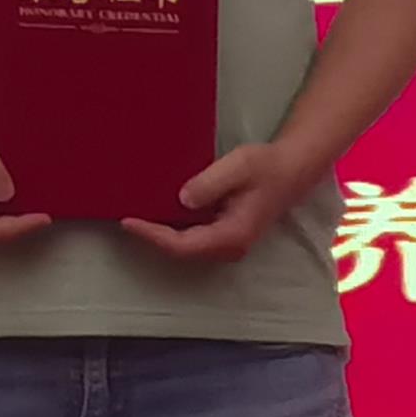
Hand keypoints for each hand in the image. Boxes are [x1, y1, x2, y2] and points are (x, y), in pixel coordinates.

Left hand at [129, 137, 314, 264]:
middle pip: (181, 250)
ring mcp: (229, 243)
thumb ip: (210, 183)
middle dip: (152, 237)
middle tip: (123, 218)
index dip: (153, 236)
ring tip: (134, 215)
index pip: (183, 244)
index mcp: (232, 234)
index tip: (127, 221)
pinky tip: (157, 212)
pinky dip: (172, 228)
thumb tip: (182, 200)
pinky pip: (193, 238)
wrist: (292, 169)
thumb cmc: (266, 165)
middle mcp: (230, 246)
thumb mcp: (238, 166)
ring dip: (160, 234)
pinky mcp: (226, 234)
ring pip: (186, 246)